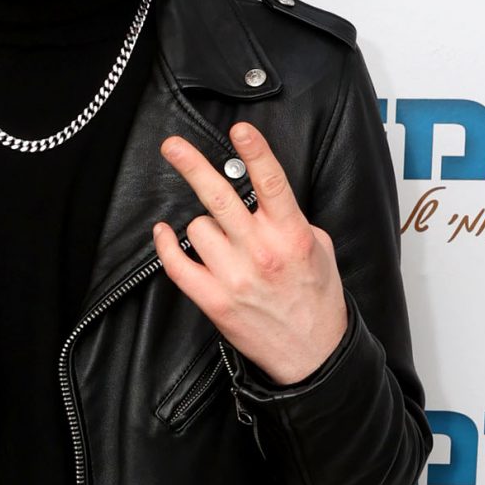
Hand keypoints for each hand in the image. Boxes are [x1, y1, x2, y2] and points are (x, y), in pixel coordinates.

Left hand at [154, 120, 347, 386]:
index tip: (239, 130)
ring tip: (221, 242)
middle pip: (219, 196)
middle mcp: (262, 252)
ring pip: (198, 227)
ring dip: (203, 228)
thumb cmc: (316, 300)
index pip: (271, 183)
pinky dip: (167, 247)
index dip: (255, 153)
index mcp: (292, 234)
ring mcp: (235, 277)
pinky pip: (177, 265)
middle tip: (173, 146)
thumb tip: (264, 197)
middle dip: (193, 165)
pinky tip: (165, 233)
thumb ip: (290, 218)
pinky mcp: (214, 301)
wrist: (312, 355)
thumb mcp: (319, 248)